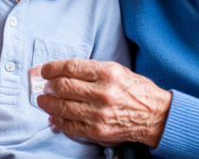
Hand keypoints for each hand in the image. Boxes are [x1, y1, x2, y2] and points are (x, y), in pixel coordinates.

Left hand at [37, 59, 171, 147]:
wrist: (155, 116)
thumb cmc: (135, 90)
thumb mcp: (116, 69)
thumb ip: (89, 70)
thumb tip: (61, 73)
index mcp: (107, 73)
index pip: (70, 67)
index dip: (51, 68)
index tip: (44, 70)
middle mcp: (102, 93)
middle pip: (62, 86)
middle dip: (47, 85)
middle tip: (43, 85)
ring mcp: (99, 114)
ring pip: (62, 106)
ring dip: (47, 103)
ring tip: (43, 100)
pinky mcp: (97, 130)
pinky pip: (69, 125)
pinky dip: (57, 119)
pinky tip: (53, 115)